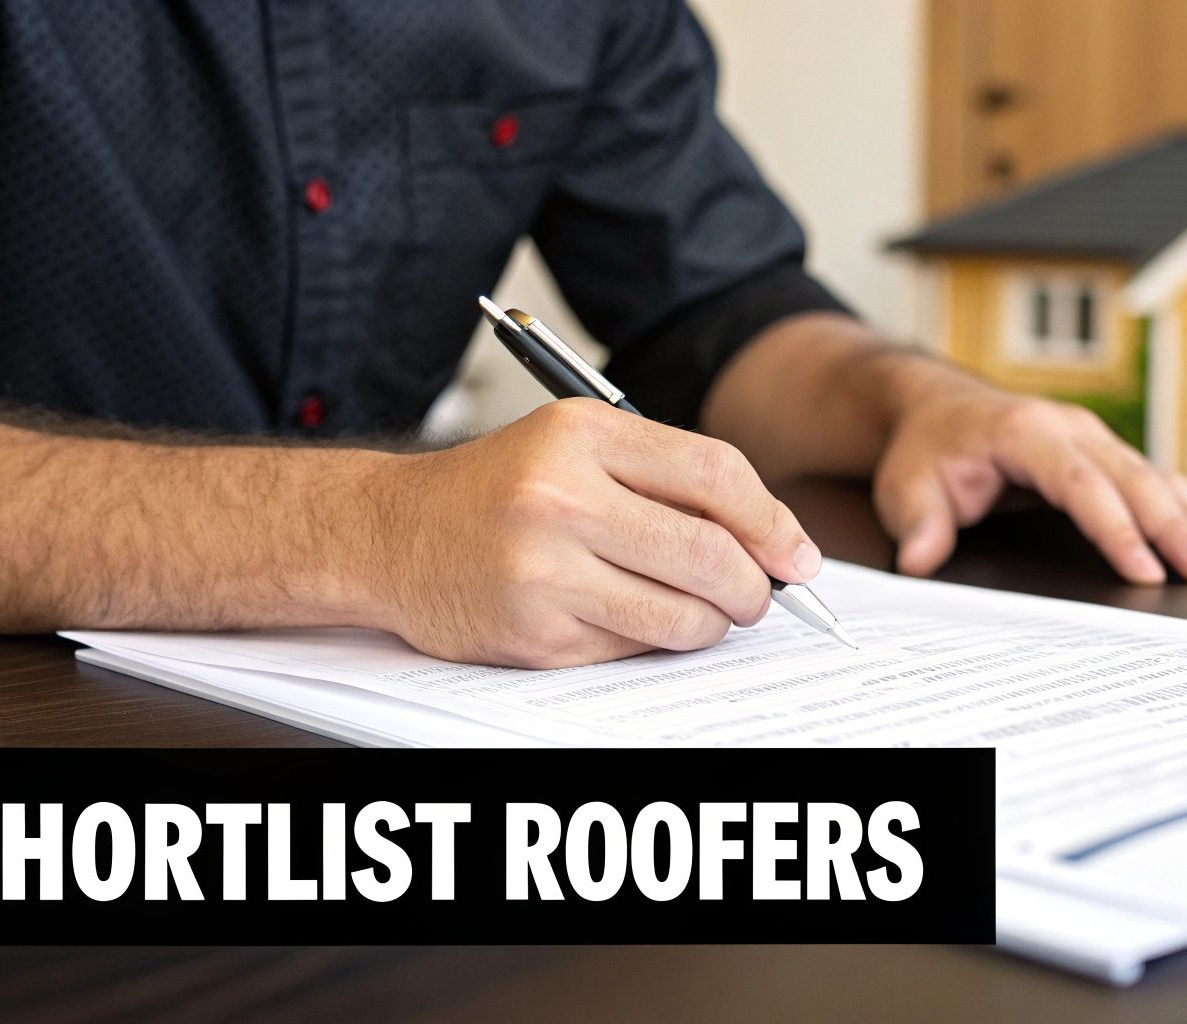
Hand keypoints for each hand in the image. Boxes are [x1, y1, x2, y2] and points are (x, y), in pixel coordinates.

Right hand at [359, 399, 818, 667]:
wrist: (390, 535)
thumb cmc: (497, 491)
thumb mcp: (577, 446)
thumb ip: (668, 478)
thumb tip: (772, 540)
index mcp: (584, 435)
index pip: (716, 476)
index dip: (773, 522)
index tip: (797, 556)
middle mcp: (562, 497)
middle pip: (710, 554)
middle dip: (754, 587)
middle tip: (758, 597)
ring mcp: (546, 570)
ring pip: (682, 615)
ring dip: (709, 623)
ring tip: (697, 610)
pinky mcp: (535, 633)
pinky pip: (633, 646)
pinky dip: (648, 639)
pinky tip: (622, 616)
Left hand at [871, 389, 1186, 582]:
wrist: (937, 409)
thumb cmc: (928, 449)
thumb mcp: (906, 486)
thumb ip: (918, 523)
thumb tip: (919, 560)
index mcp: (1026, 432)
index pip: (1080, 482)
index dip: (1116, 527)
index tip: (1144, 570)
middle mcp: (1072, 429)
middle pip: (1134, 480)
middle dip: (1174, 529)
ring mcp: (1095, 440)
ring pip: (1157, 479)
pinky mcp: (1106, 457)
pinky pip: (1157, 482)